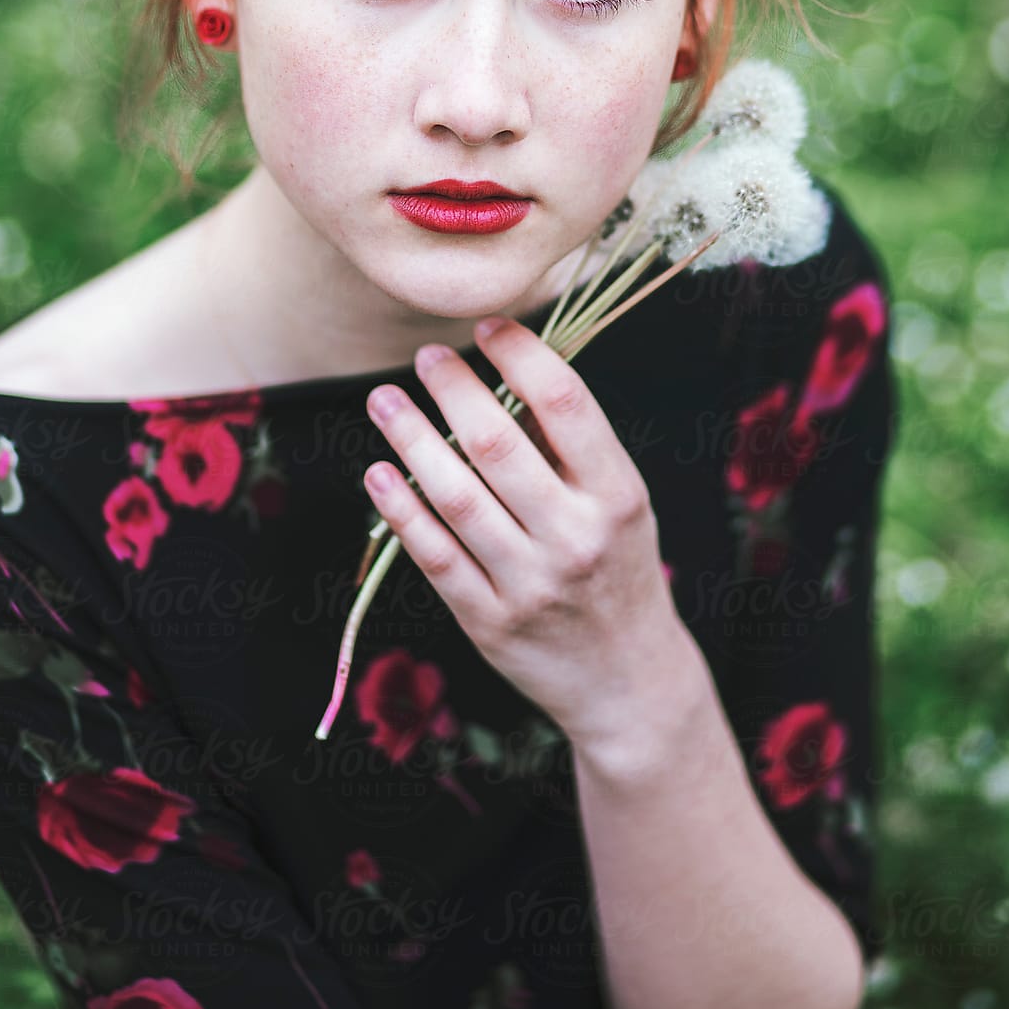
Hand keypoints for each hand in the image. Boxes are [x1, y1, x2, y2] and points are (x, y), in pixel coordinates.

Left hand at [362, 314, 695, 763]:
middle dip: (453, 390)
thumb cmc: (619, 568)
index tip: (488, 326)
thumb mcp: (621, 504)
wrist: (629, 681)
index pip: (566, 404)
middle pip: (499, 445)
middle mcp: (575, 537)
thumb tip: (504, 368)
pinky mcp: (489, 621)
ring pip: (456, 497)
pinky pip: (434, 555)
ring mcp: (530, 583)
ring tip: (383, 401)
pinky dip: (400, 510)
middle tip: (424, 358)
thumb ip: (572, 447)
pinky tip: (379, 473)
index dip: (520, 354)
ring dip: (411, 440)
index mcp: (616, 495)